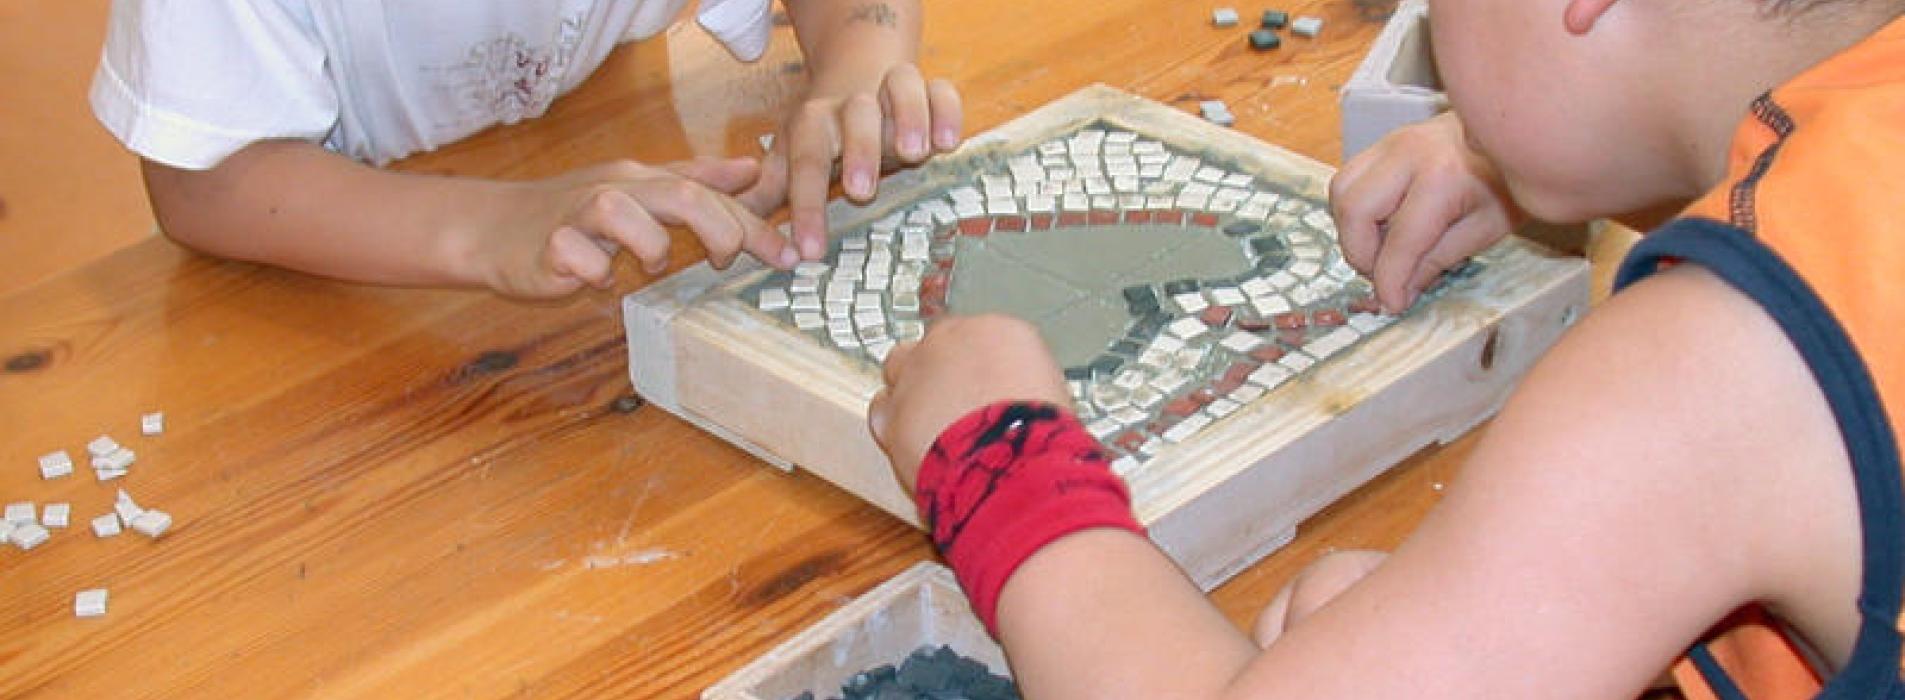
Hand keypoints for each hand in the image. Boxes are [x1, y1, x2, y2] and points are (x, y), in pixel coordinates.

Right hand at [476, 157, 797, 298]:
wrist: (493, 228)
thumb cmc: (574, 213)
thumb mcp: (640, 189)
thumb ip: (696, 179)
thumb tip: (751, 168)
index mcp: (642, 178)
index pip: (708, 194)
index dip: (753, 224)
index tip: (790, 256)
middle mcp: (615, 189)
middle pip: (679, 196)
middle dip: (720, 230)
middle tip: (728, 261)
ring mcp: (578, 215)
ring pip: (626, 216)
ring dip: (651, 247)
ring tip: (650, 265)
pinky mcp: (549, 246)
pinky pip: (581, 258)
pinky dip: (597, 273)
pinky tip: (599, 280)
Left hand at [739, 63, 962, 259]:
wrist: (858, 70)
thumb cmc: (826, 132)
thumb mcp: (793, 158)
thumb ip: (769, 192)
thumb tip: (731, 232)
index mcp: (814, 124)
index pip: (805, 162)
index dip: (804, 205)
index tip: (808, 251)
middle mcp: (852, 104)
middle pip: (854, 115)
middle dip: (858, 150)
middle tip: (861, 189)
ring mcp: (891, 92)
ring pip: (900, 86)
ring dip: (908, 117)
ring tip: (917, 153)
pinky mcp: (928, 92)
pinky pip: (941, 90)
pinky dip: (947, 111)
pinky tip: (949, 144)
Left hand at [867, 315, 1069, 493]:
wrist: (1012, 464)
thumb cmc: (1041, 435)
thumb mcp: (1052, 395)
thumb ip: (1023, 382)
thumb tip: (1019, 396)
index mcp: (1000, 331)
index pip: (978, 333)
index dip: (977, 362)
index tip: (982, 382)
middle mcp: (953, 340)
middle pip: (935, 342)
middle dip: (941, 367)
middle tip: (956, 400)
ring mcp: (917, 372)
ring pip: (900, 366)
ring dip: (911, 388)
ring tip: (930, 420)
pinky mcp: (892, 409)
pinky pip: (882, 408)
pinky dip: (892, 422)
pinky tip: (910, 440)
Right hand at [1329, 112, 1522, 312]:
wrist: (1516, 132)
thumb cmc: (1506, 180)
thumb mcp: (1485, 229)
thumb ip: (1438, 260)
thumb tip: (1400, 291)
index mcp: (1442, 178)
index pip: (1399, 240)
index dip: (1390, 281)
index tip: (1392, 303)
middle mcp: (1407, 154)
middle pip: (1354, 210)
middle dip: (1361, 253)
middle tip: (1384, 274)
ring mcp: (1390, 143)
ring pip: (1341, 191)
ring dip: (1352, 230)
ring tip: (1380, 249)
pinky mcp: (1383, 143)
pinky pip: (1349, 179)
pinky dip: (1355, 210)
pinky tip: (1380, 225)